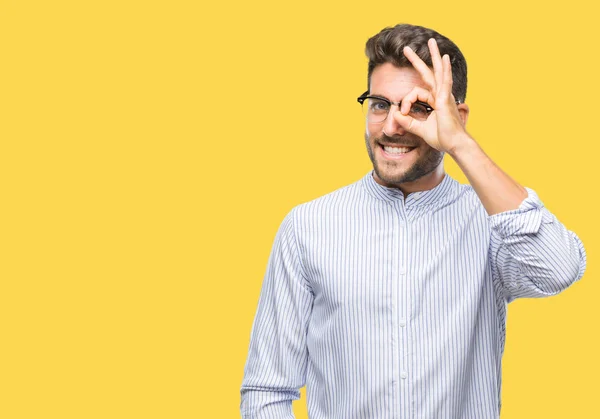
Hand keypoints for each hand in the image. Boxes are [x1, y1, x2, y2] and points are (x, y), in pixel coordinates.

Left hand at [393, 38, 469, 153]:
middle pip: (428, 73)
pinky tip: (445, 58)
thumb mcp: (420, 129)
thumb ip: (407, 122)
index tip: (402, 113)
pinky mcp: (446, 100)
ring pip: (437, 72)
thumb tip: (395, 114)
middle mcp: (440, 95)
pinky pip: (445, 82)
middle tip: (406, 49)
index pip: (415, 93)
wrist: (454, 145)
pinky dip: (445, 70)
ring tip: (431, 42)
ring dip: (434, 56)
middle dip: (417, 60)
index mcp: (435, 100)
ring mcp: (445, 96)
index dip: (405, 102)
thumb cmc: (442, 138)